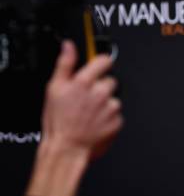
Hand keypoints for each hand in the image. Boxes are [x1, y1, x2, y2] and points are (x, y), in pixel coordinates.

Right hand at [25, 40, 122, 195]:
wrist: (67, 148)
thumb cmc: (59, 121)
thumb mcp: (54, 89)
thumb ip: (65, 64)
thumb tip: (69, 46)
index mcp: (84, 82)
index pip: (104, 60)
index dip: (101, 63)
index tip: (98, 66)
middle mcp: (100, 93)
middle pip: (110, 80)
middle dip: (101, 86)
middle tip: (87, 98)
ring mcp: (111, 107)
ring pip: (114, 97)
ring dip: (105, 103)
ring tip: (89, 113)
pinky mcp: (118, 120)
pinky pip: (117, 113)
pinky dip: (109, 117)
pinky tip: (96, 122)